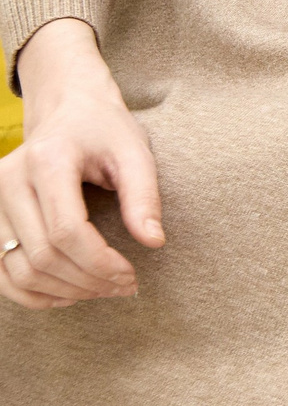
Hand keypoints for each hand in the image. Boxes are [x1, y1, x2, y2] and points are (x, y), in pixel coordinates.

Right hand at [0, 18, 162, 309]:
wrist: (67, 112)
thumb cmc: (105, 131)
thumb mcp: (134, 152)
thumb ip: (144, 195)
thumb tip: (153, 242)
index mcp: (47, 161)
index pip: (67, 231)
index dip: (100, 262)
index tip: (132, 274)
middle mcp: (8, 182)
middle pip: (43, 256)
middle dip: (88, 280)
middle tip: (124, 286)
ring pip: (20, 271)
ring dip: (64, 291)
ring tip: (103, 289)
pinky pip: (0, 273)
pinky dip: (33, 293)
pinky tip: (70, 293)